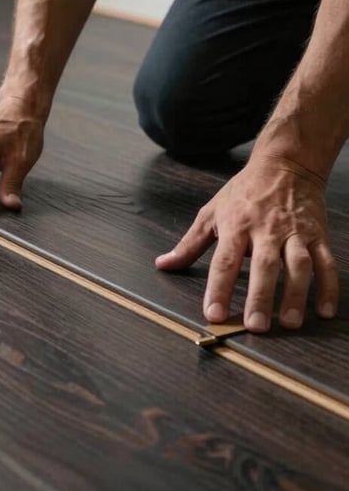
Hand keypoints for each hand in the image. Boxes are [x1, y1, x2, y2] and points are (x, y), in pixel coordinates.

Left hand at [156, 155, 338, 331]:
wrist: (286, 165)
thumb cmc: (244, 192)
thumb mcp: (211, 213)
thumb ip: (189, 244)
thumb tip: (163, 264)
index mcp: (236, 227)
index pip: (224, 261)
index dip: (218, 289)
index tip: (213, 314)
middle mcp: (266, 231)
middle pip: (263, 266)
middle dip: (260, 297)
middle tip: (255, 326)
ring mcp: (295, 233)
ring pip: (298, 265)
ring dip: (295, 295)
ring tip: (290, 322)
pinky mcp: (318, 234)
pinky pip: (326, 262)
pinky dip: (328, 287)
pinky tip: (324, 310)